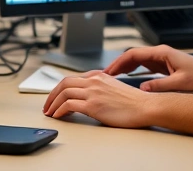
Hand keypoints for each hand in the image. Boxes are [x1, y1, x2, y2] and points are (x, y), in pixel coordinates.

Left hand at [43, 73, 161, 127]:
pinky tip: (59, 116)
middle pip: (63, 83)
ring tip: (50, 113)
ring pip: (64, 93)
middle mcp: (93, 81)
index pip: (71, 78)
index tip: (54, 98)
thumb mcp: (113, 87)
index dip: (59, 89)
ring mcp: (93, 92)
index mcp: (98, 76)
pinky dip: (60, 110)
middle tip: (47, 105)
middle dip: (51, 95)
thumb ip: (99, 87)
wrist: (145, 106)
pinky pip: (69, 105)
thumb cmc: (133, 101)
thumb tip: (86, 96)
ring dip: (53, 104)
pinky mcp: (94, 105)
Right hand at [104, 45, 192, 91]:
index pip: (134, 54)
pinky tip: (124, 76)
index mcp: (161, 53)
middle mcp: (159, 52)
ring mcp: (159, 57)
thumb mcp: (180, 82)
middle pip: (132, 55)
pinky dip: (131, 69)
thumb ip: (160, 86)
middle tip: (105, 75)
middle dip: (117, 64)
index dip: (119, 62)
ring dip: (123, 66)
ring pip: (136, 59)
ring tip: (111, 76)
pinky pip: (142, 64)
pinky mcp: (161, 63)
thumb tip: (142, 89)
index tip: (109, 71)